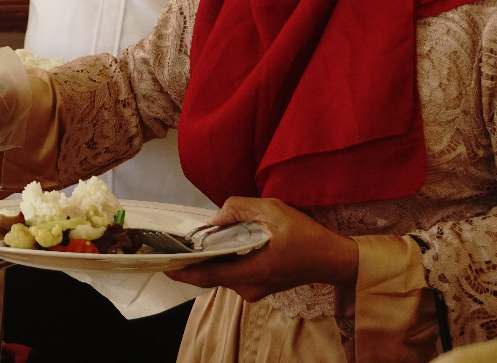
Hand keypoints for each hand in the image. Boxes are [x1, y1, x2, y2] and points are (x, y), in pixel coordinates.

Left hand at [165, 197, 358, 301]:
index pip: (205, 276)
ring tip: (197, 238)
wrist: (334, 258)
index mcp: (250, 272)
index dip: (181, 269)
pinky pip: (234, 271)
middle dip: (193, 258)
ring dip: (210, 256)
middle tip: (174, 241)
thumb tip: (214, 218)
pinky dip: (224, 258)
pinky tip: (221, 242)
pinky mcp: (259, 284)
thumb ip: (239, 208)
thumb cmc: (306, 235)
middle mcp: (248, 287)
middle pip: (210, 274)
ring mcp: (254, 289)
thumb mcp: (273, 210)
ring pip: (222, 272)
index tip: (161, 261)